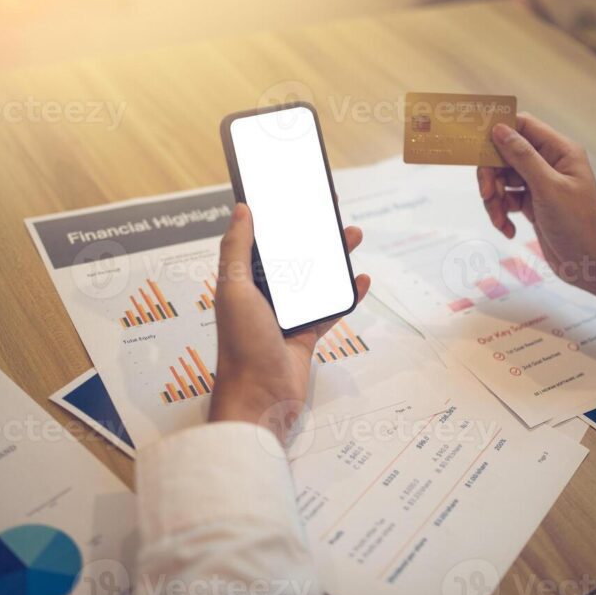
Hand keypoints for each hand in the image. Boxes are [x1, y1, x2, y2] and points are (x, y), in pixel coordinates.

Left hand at [208, 203, 370, 442]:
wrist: (259, 400)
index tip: (297, 194)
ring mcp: (286, 315)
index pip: (262, 240)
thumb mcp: (234, 290)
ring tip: (353, 236)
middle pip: (293, 255)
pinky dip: (347, 295)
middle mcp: (263, 295)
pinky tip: (361, 280)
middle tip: (333, 210)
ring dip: (334, 258)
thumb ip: (237, 249)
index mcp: (242, 281)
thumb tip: (242, 209)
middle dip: (313, 232)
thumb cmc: (241, 347)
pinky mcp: (305, 335)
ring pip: (315, 278)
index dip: (279, 217)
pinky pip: (330, 309)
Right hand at [477, 113, 595, 310]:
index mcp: (559, 151)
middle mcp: (549, 163)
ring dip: (494, 200)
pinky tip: (509, 230)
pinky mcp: (533, 204)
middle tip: (487, 195)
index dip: (498, 132)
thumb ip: (523, 157)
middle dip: (491, 176)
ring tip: (500, 220)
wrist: (592, 263)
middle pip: (505, 155)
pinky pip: (507, 200)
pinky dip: (502, 214)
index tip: (477, 147)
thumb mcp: (548, 188)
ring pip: (502, 180)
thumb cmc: (580, 224)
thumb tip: (499, 129)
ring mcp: (539, 184)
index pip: (522, 126)